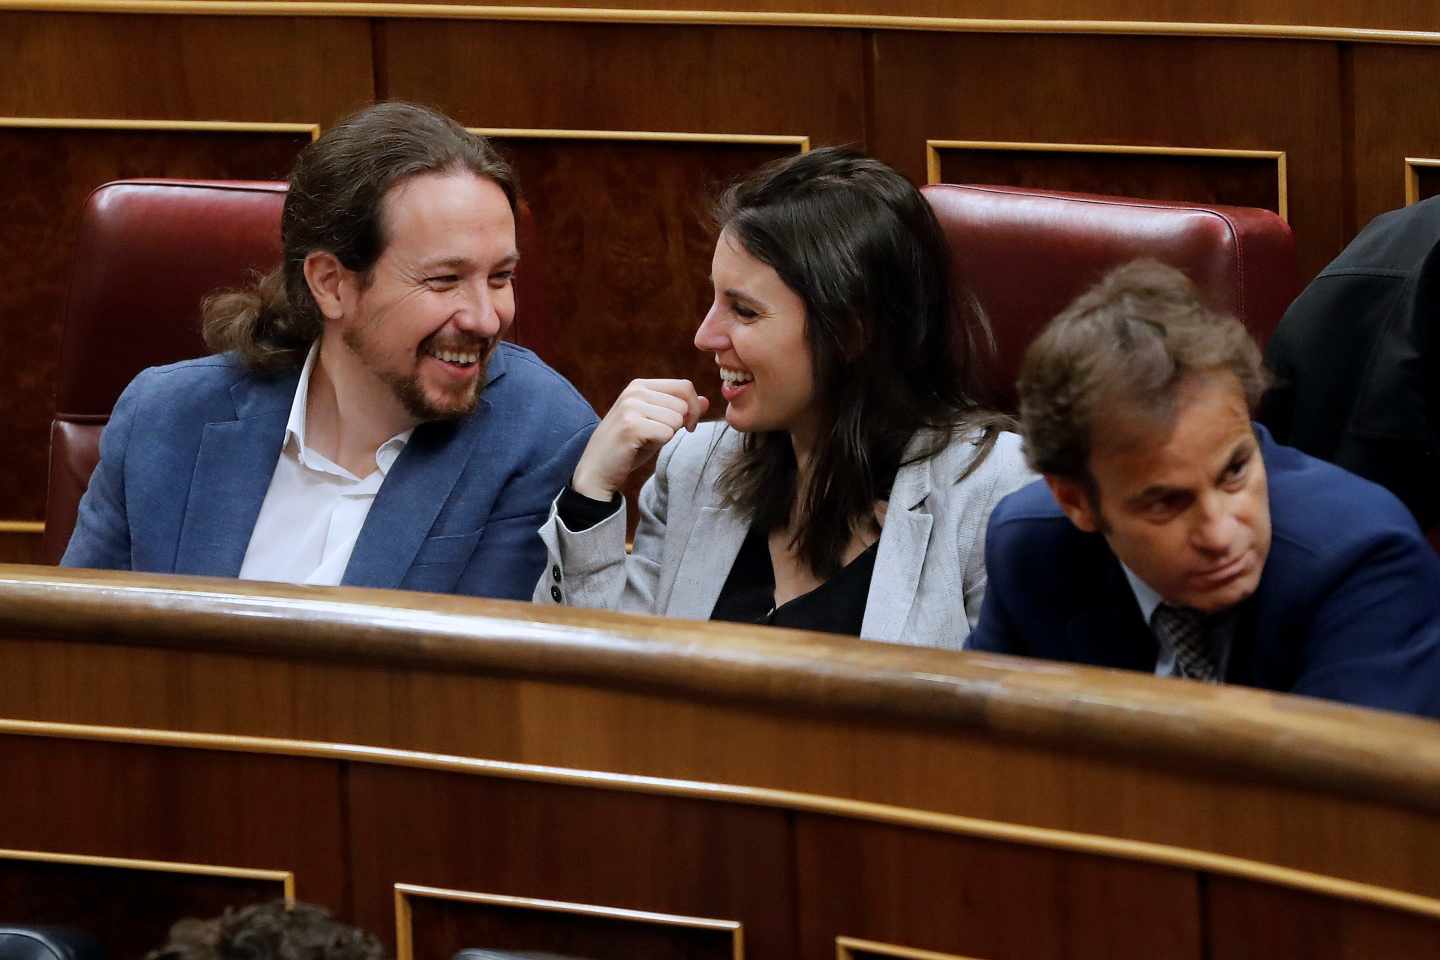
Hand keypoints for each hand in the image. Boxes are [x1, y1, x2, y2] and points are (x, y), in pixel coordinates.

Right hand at [571, 379, 708, 499]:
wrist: (597, 470)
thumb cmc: (629, 448)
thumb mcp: (657, 425)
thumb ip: (680, 411)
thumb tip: (706, 401)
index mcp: (640, 385)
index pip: (684, 386)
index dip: (693, 408)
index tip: (687, 427)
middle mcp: (635, 391)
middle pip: (683, 404)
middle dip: (680, 425)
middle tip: (658, 438)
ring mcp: (631, 406)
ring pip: (676, 419)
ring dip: (667, 435)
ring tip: (645, 440)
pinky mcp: (631, 425)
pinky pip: (667, 433)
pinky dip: (660, 444)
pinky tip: (640, 446)